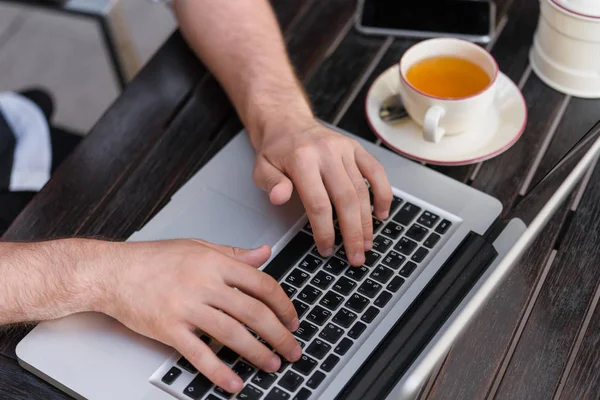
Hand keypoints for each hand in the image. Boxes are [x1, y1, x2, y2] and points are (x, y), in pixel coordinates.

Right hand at [95, 240, 300, 392]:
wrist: (113, 272)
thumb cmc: (154, 259)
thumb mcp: (198, 247)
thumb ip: (234, 253)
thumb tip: (263, 254)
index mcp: (215, 263)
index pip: (262, 284)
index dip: (283, 304)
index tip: (292, 318)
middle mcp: (204, 284)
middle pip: (253, 312)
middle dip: (278, 334)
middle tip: (292, 348)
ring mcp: (186, 307)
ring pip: (232, 334)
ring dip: (256, 353)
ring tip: (272, 364)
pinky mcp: (168, 329)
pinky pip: (198, 353)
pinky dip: (219, 370)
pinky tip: (234, 381)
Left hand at [252, 120, 392, 265]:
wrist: (287, 122)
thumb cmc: (276, 149)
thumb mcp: (262, 167)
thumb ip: (271, 184)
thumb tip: (279, 198)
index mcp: (302, 159)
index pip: (318, 203)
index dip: (325, 230)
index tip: (327, 248)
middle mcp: (327, 153)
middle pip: (346, 199)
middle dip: (353, 232)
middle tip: (355, 256)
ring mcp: (344, 149)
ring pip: (362, 189)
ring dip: (367, 220)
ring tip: (367, 243)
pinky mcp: (356, 148)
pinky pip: (376, 172)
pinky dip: (382, 194)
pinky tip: (381, 214)